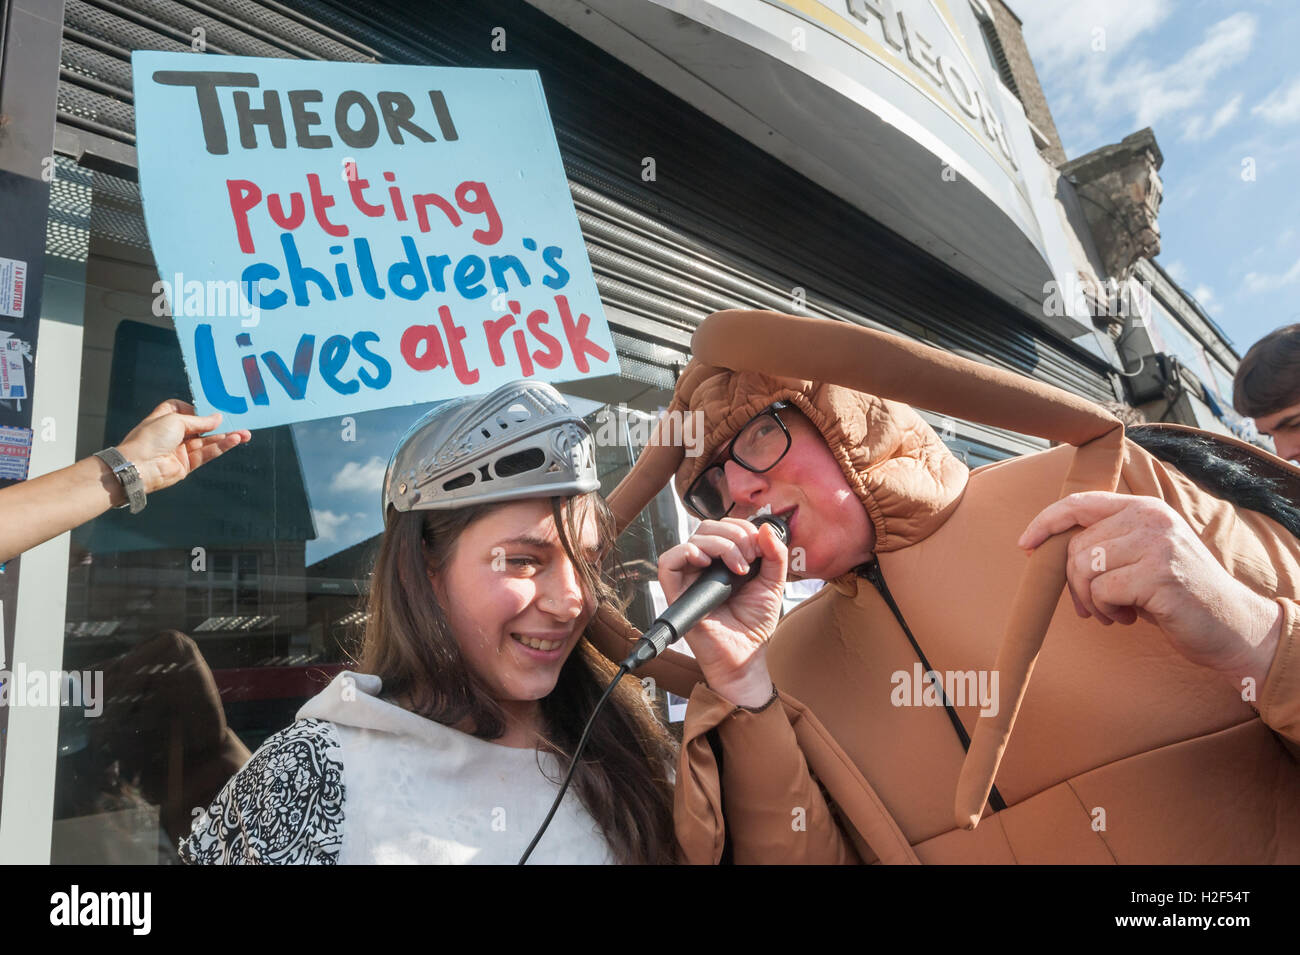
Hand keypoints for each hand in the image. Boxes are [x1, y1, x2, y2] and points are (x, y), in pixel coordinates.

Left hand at [116, 399, 250, 494]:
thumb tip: (218, 418)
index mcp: (165, 418)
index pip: (183, 409)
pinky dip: (221, 447)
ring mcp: (180, 450)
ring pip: (208, 442)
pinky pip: (207, 454)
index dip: (197, 408)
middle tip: (239, 421)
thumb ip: (200, 421)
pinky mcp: (187, 464)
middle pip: (201, 427)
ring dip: (226, 437)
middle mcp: (173, 434)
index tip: (212, 407)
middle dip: (219, 424)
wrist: (138, 467)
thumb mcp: (176, 420)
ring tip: (245, 433)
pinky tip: (234, 440)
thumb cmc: (150, 438)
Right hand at [657, 518, 787, 705]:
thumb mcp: (773, 583)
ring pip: (692, 539)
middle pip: (707, 528)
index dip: (743, 529)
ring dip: (720, 545)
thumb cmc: (754, 624)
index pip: (725, 527)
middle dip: (735, 536)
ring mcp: (689, 578)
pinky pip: (668, 561)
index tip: (760, 550)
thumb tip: (767, 528)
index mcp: (724, 560)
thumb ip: (774, 555)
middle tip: (750, 559)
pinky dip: (687, 553)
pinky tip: (707, 565)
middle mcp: (704, 566)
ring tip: (738, 569)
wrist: (745, 655)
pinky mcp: (675, 592)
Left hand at [1017, 492, 1281, 680]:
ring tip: (1115, 611)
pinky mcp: (1159, 574)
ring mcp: (1156, 544)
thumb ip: (1106, 544)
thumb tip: (1046, 550)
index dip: (1046, 522)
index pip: (1080, 503)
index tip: (1024, 545)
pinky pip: (1102, 591)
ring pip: (1084, 568)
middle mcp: (1150, 518)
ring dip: (1091, 599)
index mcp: (1144, 508)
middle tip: (1094, 606)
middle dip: (1074, 583)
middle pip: (1075, 546)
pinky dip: (1106, 610)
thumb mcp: (1142, 557)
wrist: (1233, 626)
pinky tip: (1129, 617)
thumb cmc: (1178, 594)